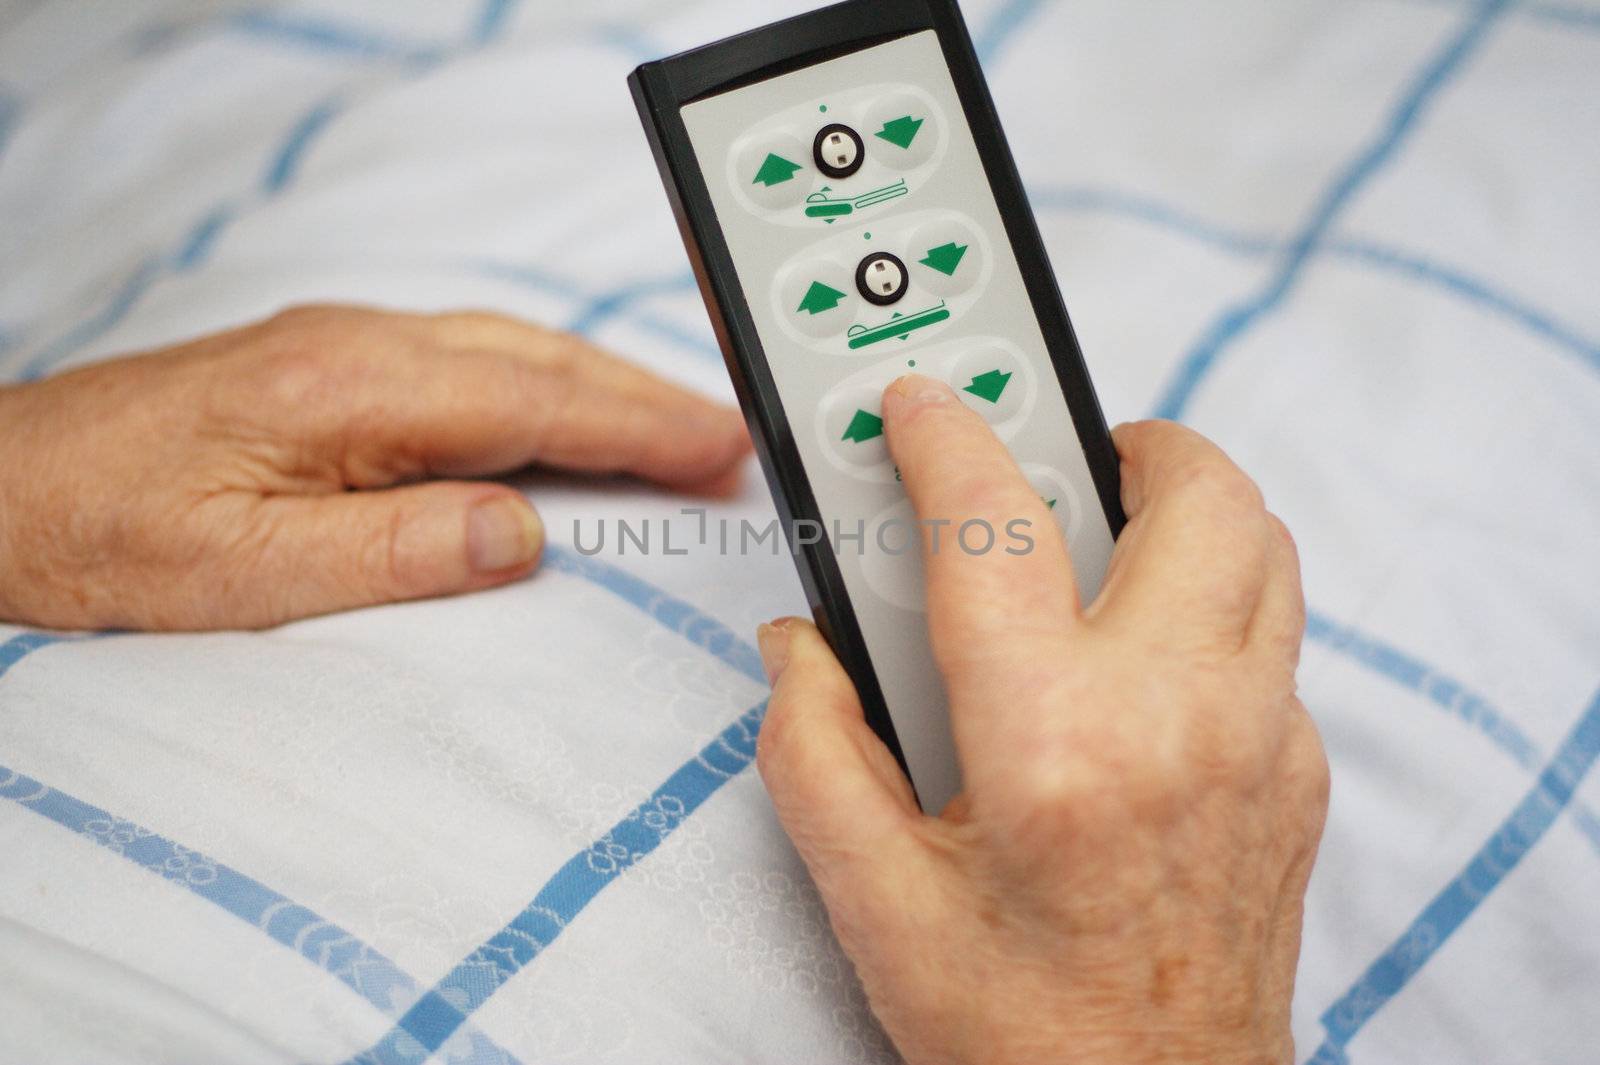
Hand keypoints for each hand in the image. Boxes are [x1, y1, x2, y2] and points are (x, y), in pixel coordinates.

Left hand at [0, 305, 748, 630]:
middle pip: (536, 359)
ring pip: (507, 350)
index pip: (531, 402)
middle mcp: (352, 346)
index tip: (719, 446)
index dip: (637, 425)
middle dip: (643, 396)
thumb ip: (392, 551)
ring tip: (675, 426)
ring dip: (600, 385)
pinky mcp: (324, 361)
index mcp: (345, 391)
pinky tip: (560, 411)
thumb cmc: (97, 536)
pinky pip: (467, 360)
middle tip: (731, 437)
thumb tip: (520, 535)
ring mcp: (338, 344)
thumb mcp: (242, 575)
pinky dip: (541, 384)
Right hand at [755, 376, 1327, 1064]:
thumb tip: (803, 645)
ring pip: (1262, 547)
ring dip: (1182, 509)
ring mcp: (1261, 744)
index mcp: (1050, 742)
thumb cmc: (1015, 1032)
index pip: (992, 522)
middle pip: (1196, 492)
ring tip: (1103, 531)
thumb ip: (812, 750)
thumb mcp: (868, 899)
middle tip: (1052, 455)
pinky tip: (1139, 655)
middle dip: (1119, 439)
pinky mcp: (1301, 776)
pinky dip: (1210, 602)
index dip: (941, 434)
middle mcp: (1178, 720)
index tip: (914, 406)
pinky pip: (1274, 635)